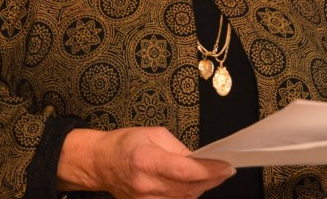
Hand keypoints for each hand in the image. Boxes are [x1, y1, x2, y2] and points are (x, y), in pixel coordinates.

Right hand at [57, 127, 235, 198]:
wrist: (100, 163)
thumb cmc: (124, 144)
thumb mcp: (153, 134)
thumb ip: (179, 148)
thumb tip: (200, 159)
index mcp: (146, 160)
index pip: (185, 171)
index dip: (209, 170)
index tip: (226, 166)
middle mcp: (145, 185)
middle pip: (188, 188)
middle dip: (212, 179)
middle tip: (226, 170)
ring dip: (202, 188)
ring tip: (213, 176)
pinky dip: (188, 196)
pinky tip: (195, 186)